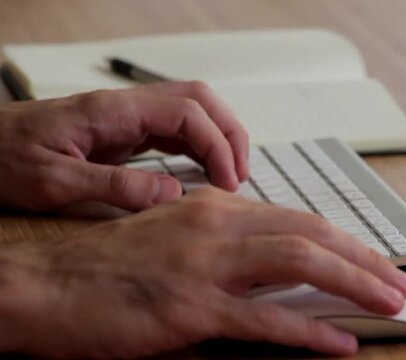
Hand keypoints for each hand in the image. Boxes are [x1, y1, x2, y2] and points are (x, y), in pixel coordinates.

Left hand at [0, 81, 248, 210]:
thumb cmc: (3, 160)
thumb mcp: (52, 181)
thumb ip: (115, 186)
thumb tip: (173, 192)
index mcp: (112, 112)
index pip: (187, 112)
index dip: (217, 145)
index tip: (229, 181)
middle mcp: (125, 107)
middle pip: (198, 100)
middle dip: (229, 133)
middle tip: (239, 174)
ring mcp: (125, 117)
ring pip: (190, 112)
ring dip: (217, 139)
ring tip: (229, 175)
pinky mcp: (123, 132)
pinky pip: (173, 130)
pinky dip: (198, 147)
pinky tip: (202, 171)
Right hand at [0, 187, 405, 357]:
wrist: (51, 286)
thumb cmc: (115, 267)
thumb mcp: (182, 241)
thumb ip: (234, 249)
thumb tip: (284, 269)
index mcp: (217, 208)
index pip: (300, 219)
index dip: (347, 240)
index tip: (375, 259)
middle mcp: (217, 226)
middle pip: (312, 234)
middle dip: (365, 258)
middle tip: (401, 281)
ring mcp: (206, 266)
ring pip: (300, 264)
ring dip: (354, 284)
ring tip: (390, 302)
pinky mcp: (191, 307)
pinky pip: (264, 318)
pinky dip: (309, 330)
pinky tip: (339, 342)